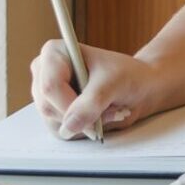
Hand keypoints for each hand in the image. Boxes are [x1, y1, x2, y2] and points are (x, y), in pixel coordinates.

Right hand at [31, 41, 172, 140]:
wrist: (139, 86)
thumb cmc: (128, 75)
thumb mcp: (113, 83)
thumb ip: (91, 103)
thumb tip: (69, 126)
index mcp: (54, 53)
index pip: (50, 86)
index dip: (69, 104)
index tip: (95, 113)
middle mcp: (44, 73)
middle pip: (48, 107)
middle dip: (82, 115)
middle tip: (110, 108)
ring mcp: (47, 95)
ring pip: (54, 122)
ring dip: (86, 123)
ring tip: (108, 109)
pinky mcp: (54, 113)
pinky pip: (62, 131)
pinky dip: (84, 129)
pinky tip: (100, 117)